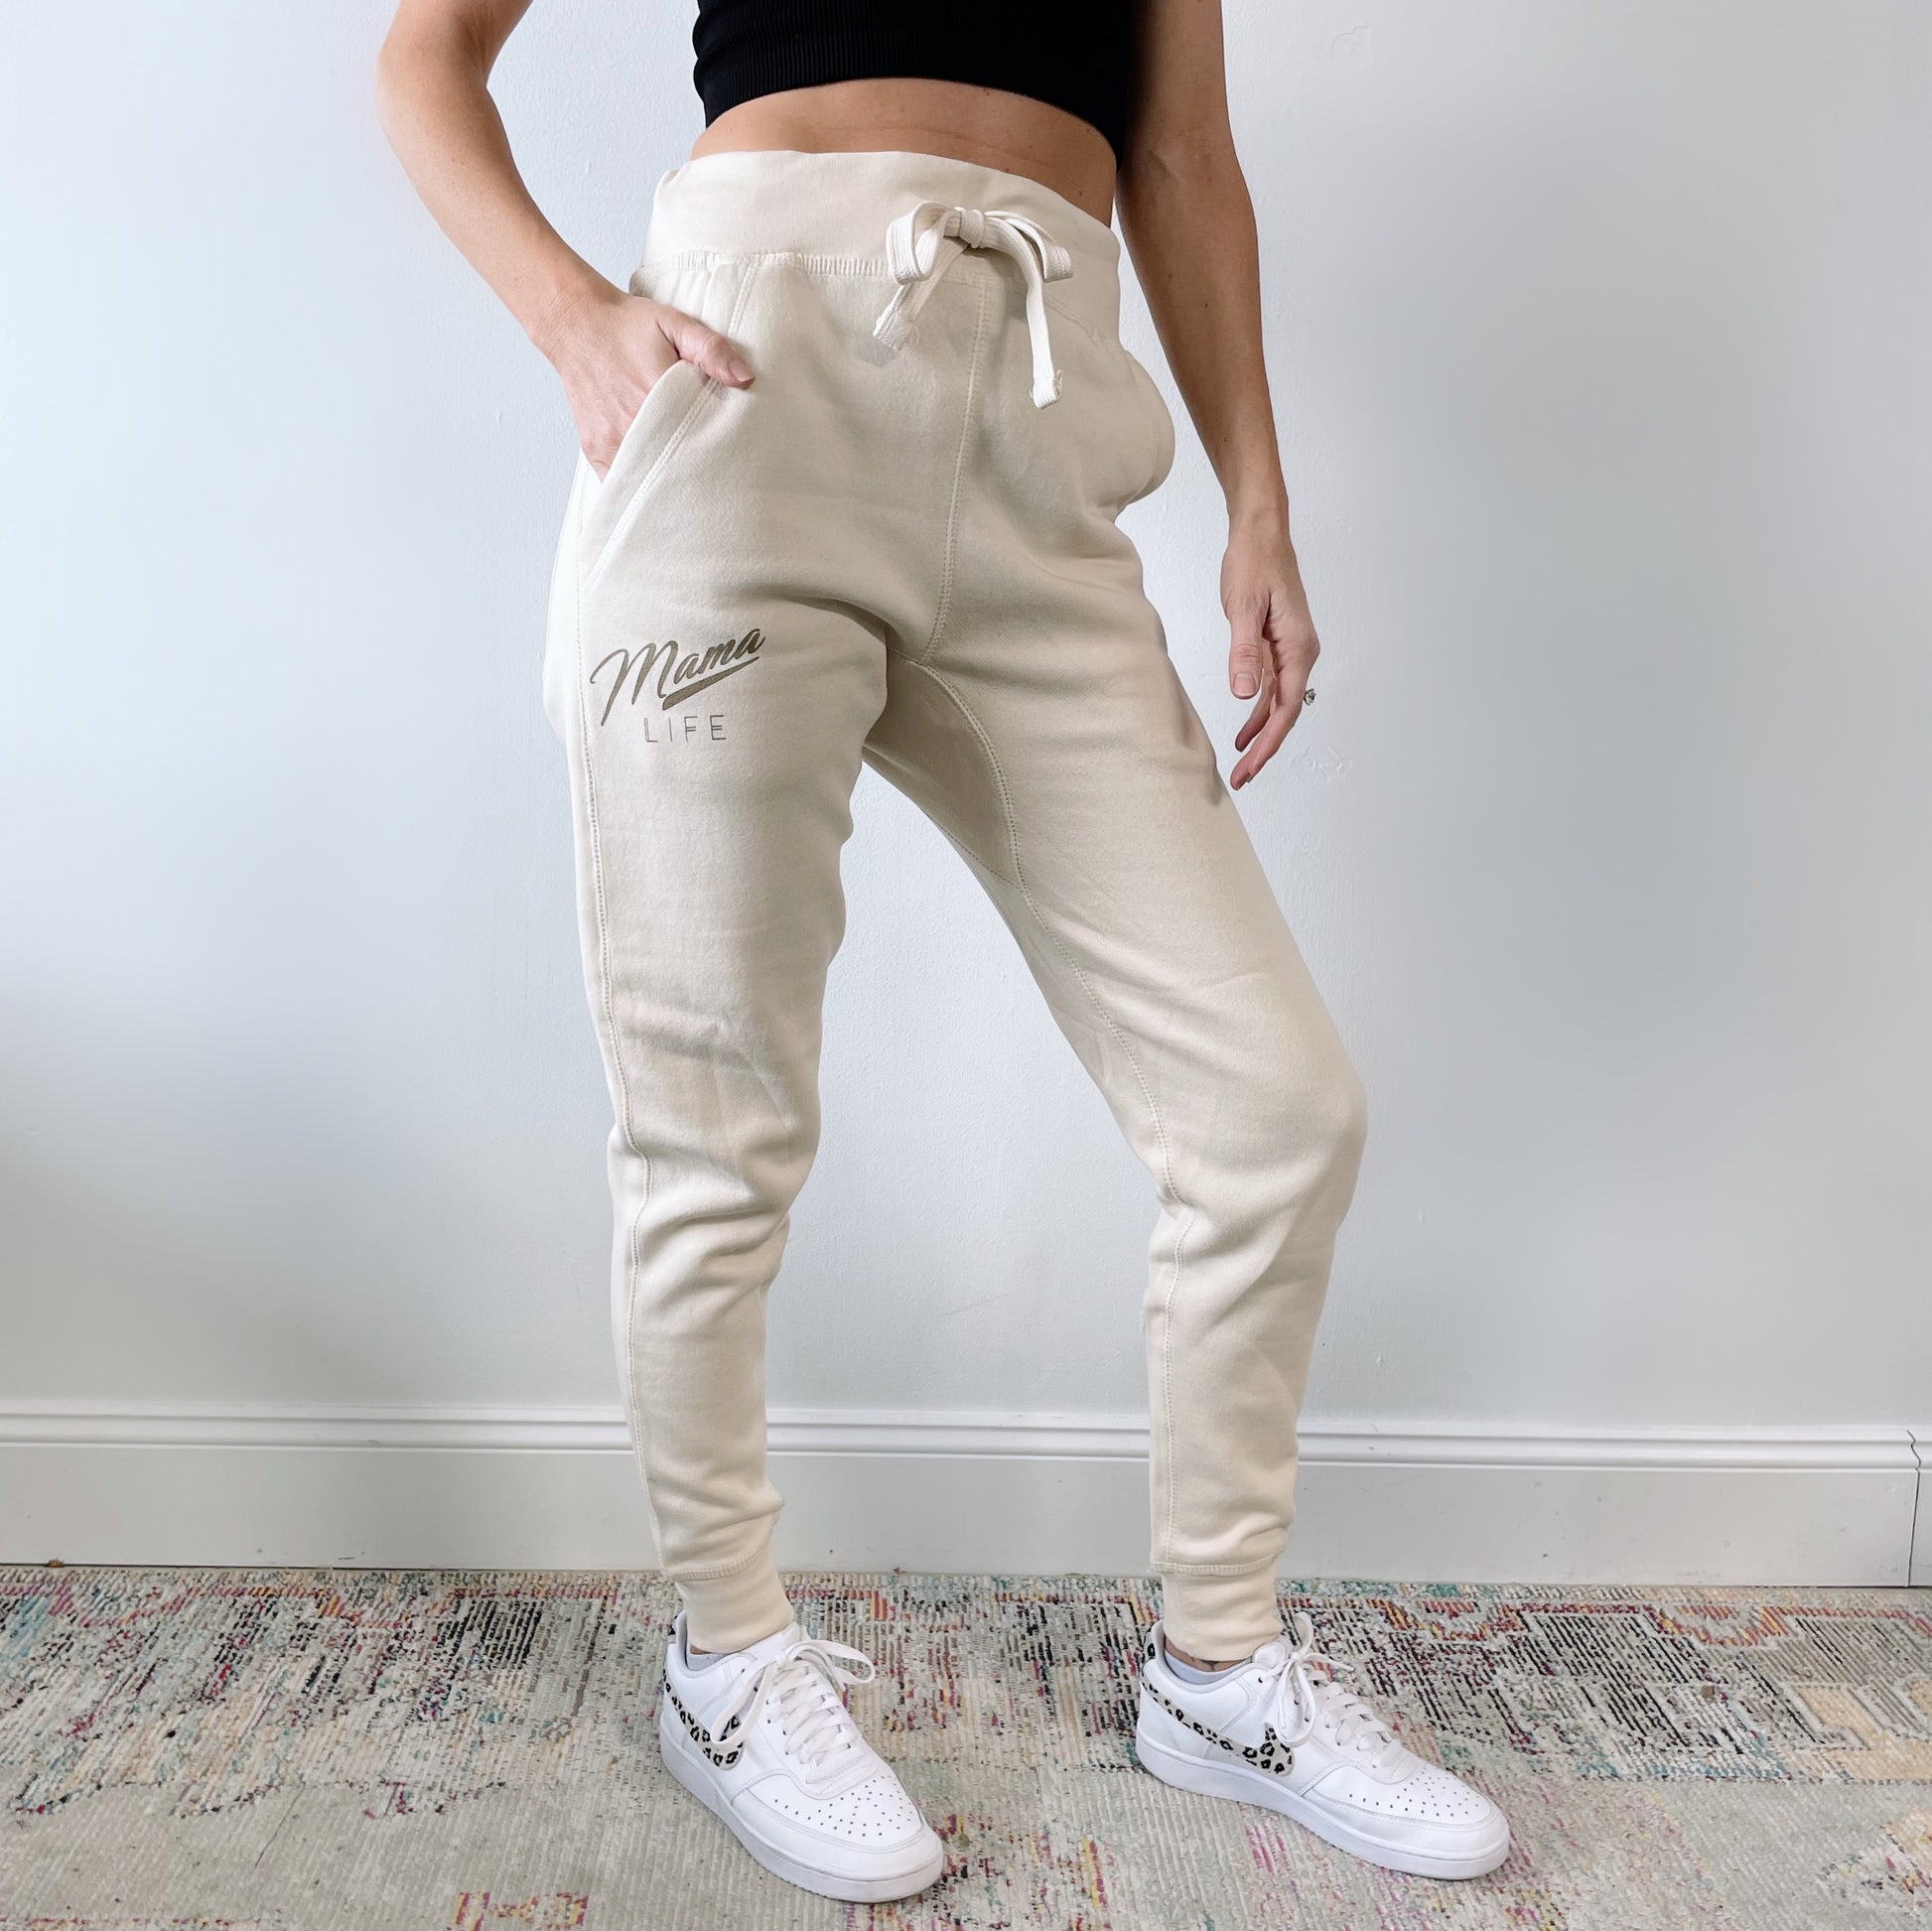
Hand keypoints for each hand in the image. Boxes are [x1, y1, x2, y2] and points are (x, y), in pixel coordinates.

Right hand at [543, 283, 753, 478]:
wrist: (575, 324)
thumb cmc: (627, 325)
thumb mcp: (675, 324)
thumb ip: (711, 349)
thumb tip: (745, 378)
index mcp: (657, 396)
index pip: (697, 441)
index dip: (716, 455)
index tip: (731, 462)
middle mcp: (631, 424)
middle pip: (673, 467)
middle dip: (694, 477)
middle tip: (715, 482)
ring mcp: (611, 440)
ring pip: (645, 480)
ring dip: (666, 485)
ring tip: (688, 488)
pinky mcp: (595, 449)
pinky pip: (618, 483)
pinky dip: (636, 487)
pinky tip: (654, 487)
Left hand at [1222, 510, 1319, 789]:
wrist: (1260, 532)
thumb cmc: (1254, 562)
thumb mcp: (1242, 607)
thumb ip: (1243, 652)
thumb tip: (1244, 695)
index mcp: (1298, 648)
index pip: (1285, 709)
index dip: (1267, 743)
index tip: (1249, 768)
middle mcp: (1300, 653)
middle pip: (1285, 713)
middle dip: (1264, 749)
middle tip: (1242, 779)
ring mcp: (1290, 650)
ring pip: (1278, 704)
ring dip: (1260, 734)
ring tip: (1241, 763)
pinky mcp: (1278, 644)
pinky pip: (1271, 687)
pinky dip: (1258, 711)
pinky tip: (1244, 730)